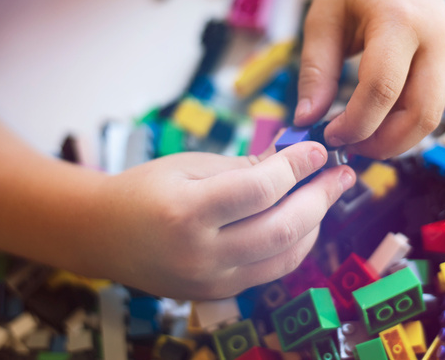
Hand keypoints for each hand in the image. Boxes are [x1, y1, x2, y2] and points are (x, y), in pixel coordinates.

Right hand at [88, 142, 354, 298]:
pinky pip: (272, 271)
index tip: (319, 149)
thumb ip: (244, 167)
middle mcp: (201, 254)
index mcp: (187, 212)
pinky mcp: (218, 294)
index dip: (298, 166)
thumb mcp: (189, 166)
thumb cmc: (144, 189)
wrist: (103, 235)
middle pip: (282, 228)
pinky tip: (305, 221)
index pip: (261, 189)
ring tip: (326, 194)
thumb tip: (296, 161)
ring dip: (315, 223)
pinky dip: (296, 245)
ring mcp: (211, 281)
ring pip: (285, 255)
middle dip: (321, 198)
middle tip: (341, 174)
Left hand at [295, 0, 444, 158]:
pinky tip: (376, 123)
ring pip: (431, 117)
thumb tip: (306, 120)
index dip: (355, 122)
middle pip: (421, 114)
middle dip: (384, 143)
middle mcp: (436, 39)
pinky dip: (404, 125)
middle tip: (349, 148)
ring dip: (396, 140)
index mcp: (400, 20)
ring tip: (360, 139)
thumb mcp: (323, 18)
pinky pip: (431, 107)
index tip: (329, 134)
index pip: (383, 88)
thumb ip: (315, 71)